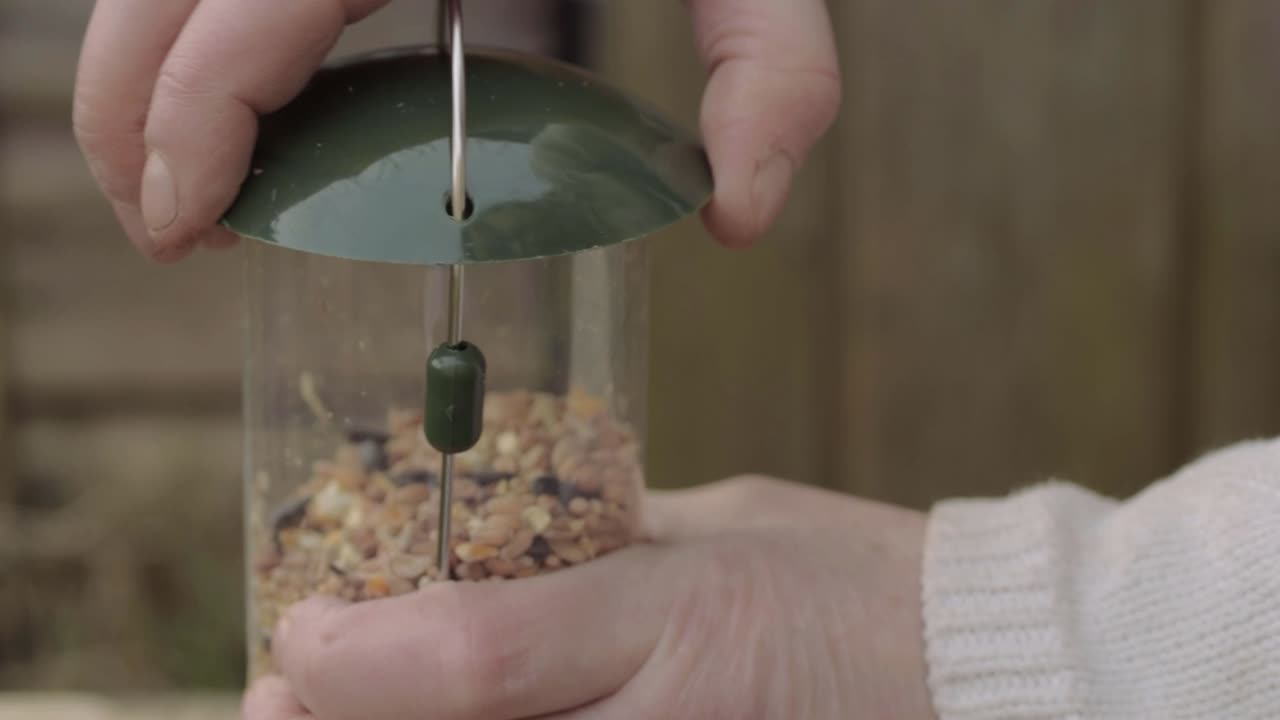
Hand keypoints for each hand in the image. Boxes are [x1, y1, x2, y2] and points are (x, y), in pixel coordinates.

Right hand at [73, 0, 839, 261]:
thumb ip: (772, 71)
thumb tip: (739, 220)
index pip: (245, 11)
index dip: (189, 122)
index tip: (189, 229)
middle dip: (127, 117)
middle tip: (170, 232)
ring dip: (139, 74)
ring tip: (182, 182)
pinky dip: (188, 29)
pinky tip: (231, 97)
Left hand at [241, 477, 934, 719]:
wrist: (968, 676)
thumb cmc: (853, 581)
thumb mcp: (717, 529)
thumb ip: (596, 542)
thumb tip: (495, 548)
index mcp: (677, 627)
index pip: (473, 661)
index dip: (354, 656)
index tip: (302, 632)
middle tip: (278, 698)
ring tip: (345, 719)